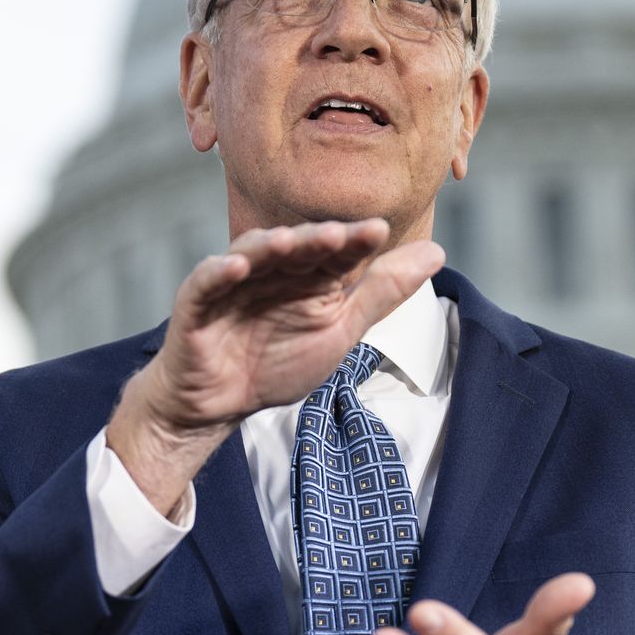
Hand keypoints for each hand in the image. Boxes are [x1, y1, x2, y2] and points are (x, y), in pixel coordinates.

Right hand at [106, 219, 443, 513]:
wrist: (221, 404)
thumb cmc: (277, 361)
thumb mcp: (339, 330)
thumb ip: (382, 292)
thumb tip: (437, 252)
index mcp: (309, 274)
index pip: (336, 250)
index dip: (355, 240)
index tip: (380, 230)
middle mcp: (273, 268)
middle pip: (297, 246)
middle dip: (316, 239)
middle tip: (340, 234)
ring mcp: (233, 281)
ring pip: (253, 252)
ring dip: (271, 245)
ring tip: (291, 242)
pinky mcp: (196, 302)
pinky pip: (205, 280)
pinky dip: (219, 271)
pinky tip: (237, 266)